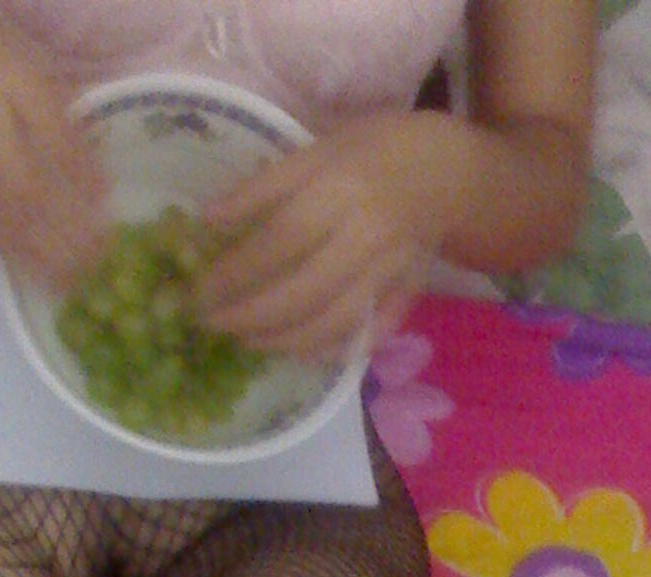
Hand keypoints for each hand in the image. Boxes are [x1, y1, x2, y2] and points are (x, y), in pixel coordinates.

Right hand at [0, 0, 105, 282]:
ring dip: (31, 251)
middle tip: (89, 265)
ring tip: (61, 279)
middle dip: (62, 234)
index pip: (57, 141)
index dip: (83, 190)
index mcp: (10, 74)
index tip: (107, 221)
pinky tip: (21, 261)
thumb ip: (55, 112)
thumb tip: (94, 179)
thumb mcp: (19, 59)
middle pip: (25, 185)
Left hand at [198, 111, 459, 360]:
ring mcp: (391, 271)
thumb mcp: (320, 149)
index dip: (235, 272)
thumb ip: (265, 186)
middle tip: (213, 323)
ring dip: (282, 341)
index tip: (199, 291)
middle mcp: (368, 234)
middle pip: (302, 292)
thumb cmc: (376, 150)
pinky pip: (368, 335)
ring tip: (247, 339)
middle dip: (250, 316)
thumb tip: (208, 219)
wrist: (451, 171)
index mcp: (343, 188)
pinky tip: (299, 352)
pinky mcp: (407, 296)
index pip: (279, 240)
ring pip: (332, 323)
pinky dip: (332, 351)